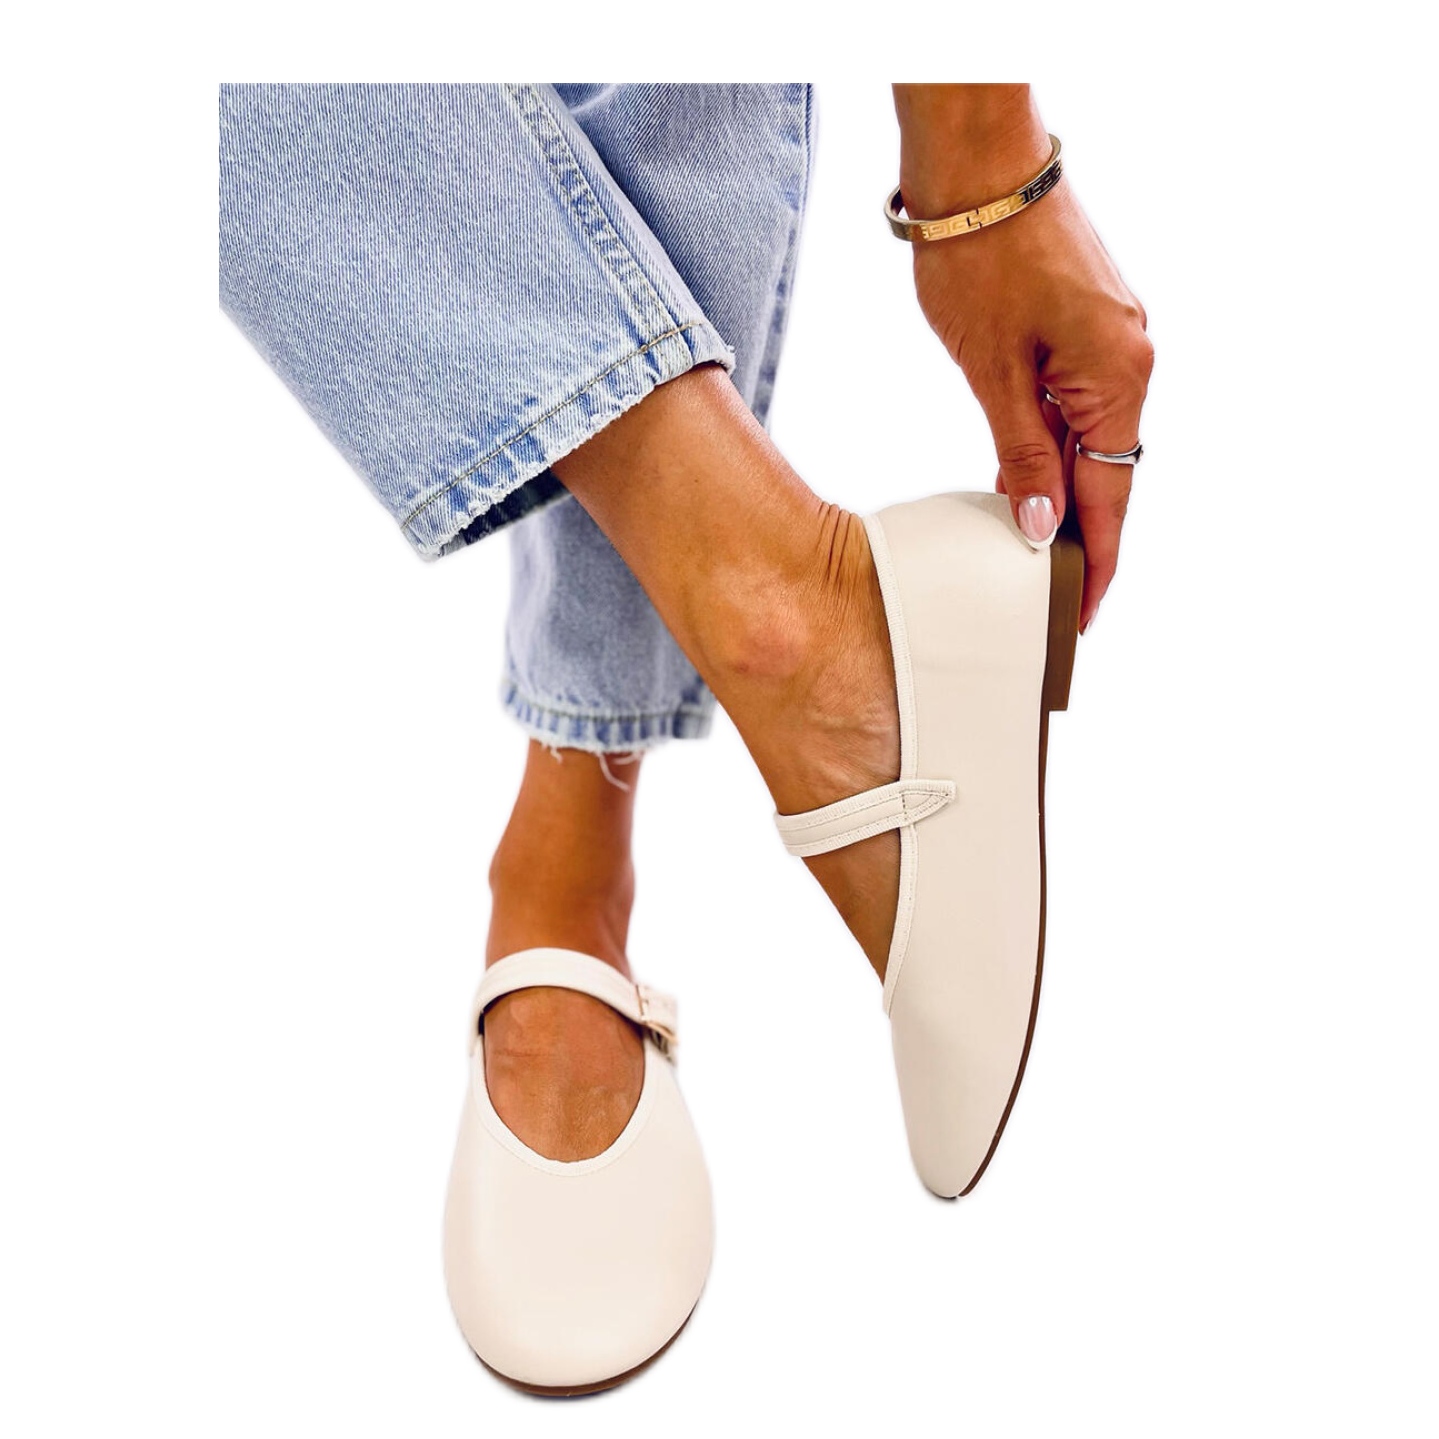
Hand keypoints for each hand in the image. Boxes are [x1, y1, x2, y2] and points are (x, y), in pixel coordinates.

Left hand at [894, 85, 1152, 629]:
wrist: (980, 169)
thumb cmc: (980, 261)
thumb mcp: (994, 372)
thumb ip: (1022, 452)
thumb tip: (1042, 524)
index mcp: (1117, 378)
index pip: (1111, 497)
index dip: (1097, 562)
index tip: (1082, 616)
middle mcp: (1130, 361)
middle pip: (1107, 472)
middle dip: (1079, 535)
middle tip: (1048, 598)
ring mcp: (1114, 340)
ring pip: (1091, 440)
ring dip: (1062, 489)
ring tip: (1031, 551)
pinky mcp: (1090, 325)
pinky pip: (1080, 405)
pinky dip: (1055, 446)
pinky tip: (1025, 479)